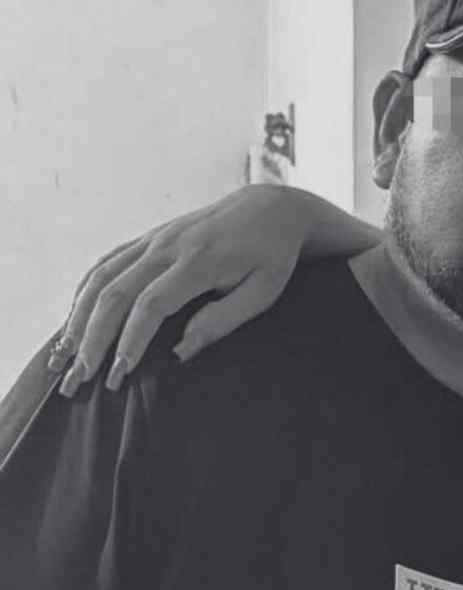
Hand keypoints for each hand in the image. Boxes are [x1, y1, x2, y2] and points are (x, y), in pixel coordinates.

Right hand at [49, 185, 314, 395]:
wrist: (271, 209)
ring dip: (77, 320)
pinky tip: (74, 322)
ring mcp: (154, 238)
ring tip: (62, 358)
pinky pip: (106, 265)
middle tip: (78, 380)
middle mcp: (168, 246)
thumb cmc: (273, 256)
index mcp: (200, 260)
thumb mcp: (263, 291)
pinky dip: (83, 294)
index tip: (117, 375)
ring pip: (101, 279)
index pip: (151, 305)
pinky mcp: (148, 238)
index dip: (130, 341)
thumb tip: (179, 352)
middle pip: (115, 294)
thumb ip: (223, 320)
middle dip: (91, 339)